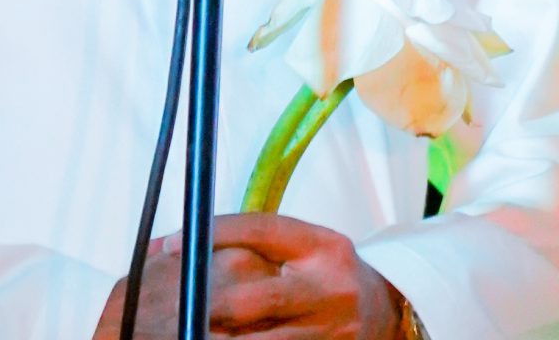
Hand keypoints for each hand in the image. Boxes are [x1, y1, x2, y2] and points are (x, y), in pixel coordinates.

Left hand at [94, 212, 406, 336]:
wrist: (388, 312)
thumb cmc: (327, 270)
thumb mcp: (304, 246)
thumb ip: (256, 244)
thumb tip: (185, 241)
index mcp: (322, 244)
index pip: (259, 230)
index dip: (211, 235)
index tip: (170, 244)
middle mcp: (331, 287)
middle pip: (257, 296)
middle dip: (211, 304)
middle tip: (175, 305)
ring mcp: (332, 331)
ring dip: (222, 337)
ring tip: (189, 330)